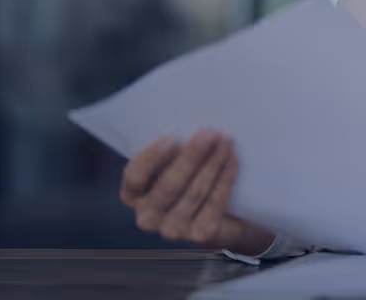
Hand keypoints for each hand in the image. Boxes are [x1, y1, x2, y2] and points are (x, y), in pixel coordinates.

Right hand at [119, 129, 273, 255]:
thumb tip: (192, 130)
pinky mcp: (199, 235)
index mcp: (133, 194)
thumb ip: (174, 150)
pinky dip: (225, 180)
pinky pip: (214, 203)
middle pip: (168, 186)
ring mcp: (172, 229)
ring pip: (194, 193)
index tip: (172, 139)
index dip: (153, 158)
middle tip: (210, 135)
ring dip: (213, 164)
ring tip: (225, 143)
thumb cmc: (191, 178)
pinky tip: (232, 161)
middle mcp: (148, 216)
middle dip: (191, 157)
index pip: (135, 176)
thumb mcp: (175, 163)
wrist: (223, 215)